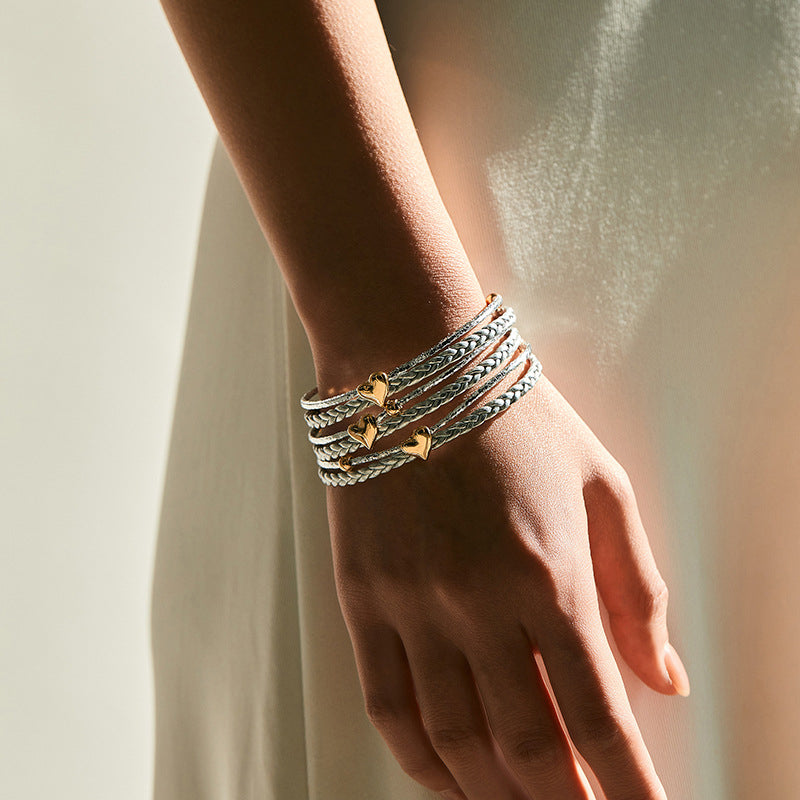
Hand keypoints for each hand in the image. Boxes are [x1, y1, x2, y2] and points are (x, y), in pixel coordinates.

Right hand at [327, 372, 683, 799]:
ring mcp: (411, 602)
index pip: (597, 715)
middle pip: (527, 746)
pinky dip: (418, 759)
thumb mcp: (600, 482)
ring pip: (455, 739)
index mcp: (549, 572)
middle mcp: (477, 601)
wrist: (411, 366)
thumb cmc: (513, 415)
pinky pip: (386, 703)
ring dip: (493, 794)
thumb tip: (665, 680)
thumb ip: (637, 586)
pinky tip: (446, 780)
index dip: (624, 785)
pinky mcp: (362, 596)